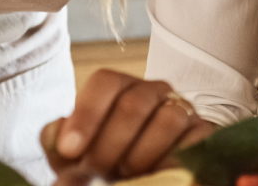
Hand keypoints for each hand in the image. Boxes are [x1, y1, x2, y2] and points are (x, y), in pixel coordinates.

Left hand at [41, 70, 211, 178]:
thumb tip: (54, 136)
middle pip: (135, 102)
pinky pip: (195, 139)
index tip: (70, 150)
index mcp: (120, 90)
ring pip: (169, 117)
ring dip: (141, 155)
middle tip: (96, 172)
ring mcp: (183, 109)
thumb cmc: (107, 161)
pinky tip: (155, 175)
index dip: (86, 114)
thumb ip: (60, 143)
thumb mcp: (78, 155)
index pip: (106, 82)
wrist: (145, 174)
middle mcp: (154, 92)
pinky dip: (172, 160)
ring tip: (126, 176)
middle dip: (110, 144)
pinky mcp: (203, 132)